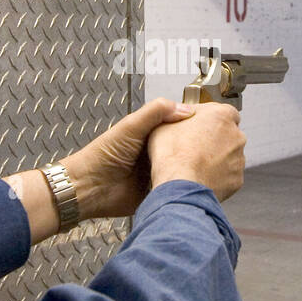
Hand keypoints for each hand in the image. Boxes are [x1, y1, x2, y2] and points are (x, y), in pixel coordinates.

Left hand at [62, 98, 197, 218]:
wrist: (90, 188)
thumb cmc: (101, 156)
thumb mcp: (131, 126)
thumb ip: (156, 112)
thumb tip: (185, 108)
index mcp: (149, 134)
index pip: (176, 126)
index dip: (190, 125)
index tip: (208, 124)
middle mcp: (154, 153)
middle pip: (181, 148)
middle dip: (193, 149)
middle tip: (211, 148)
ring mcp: (155, 173)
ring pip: (180, 169)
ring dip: (188, 170)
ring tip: (206, 166)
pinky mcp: (155, 192)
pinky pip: (173, 189)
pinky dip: (181, 187)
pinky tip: (192, 184)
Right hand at [146, 101, 245, 200]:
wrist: (180, 184)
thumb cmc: (173, 153)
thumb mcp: (166, 122)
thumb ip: (180, 113)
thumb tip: (179, 114)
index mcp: (222, 115)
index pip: (223, 112)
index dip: (208, 119)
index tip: (197, 125)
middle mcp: (236, 135)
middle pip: (227, 134)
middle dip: (214, 139)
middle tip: (193, 146)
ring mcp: (238, 159)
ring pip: (228, 156)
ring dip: (216, 158)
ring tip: (195, 164)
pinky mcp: (236, 179)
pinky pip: (228, 175)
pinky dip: (217, 176)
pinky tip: (201, 176)